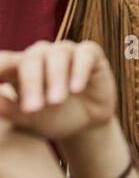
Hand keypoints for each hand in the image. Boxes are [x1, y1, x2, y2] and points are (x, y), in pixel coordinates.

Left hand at [0, 41, 116, 141]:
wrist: (85, 125)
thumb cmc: (50, 118)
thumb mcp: (27, 117)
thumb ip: (7, 107)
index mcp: (20, 66)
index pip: (4, 61)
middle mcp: (41, 54)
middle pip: (31, 59)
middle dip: (31, 83)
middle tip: (33, 108)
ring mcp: (66, 52)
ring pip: (58, 54)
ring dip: (55, 77)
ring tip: (56, 101)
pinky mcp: (91, 54)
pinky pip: (85, 54)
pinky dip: (79, 70)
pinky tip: (76, 88)